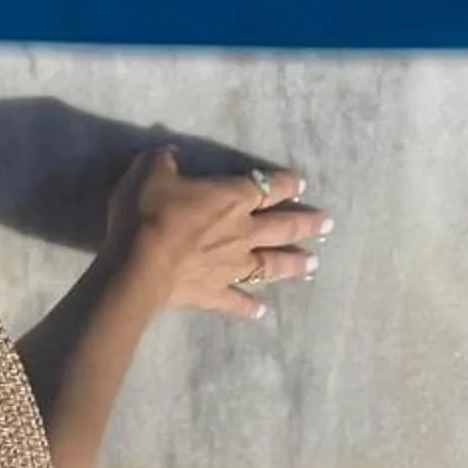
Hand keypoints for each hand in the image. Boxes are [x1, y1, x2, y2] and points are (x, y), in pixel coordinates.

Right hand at [102, 144, 330, 320]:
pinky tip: (261, 311)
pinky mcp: (215, 292)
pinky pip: (237, 301)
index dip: (286, 184)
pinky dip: (249, 307)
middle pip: (283, 227)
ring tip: (314, 263)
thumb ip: (166, 161)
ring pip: (272, 265)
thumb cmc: (149, 212)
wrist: (139, 263)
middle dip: (307, 224)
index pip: (268, 187)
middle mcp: (242, 232)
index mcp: (231, 198)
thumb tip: (174, 156)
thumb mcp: (151, 170)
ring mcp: (232, 266)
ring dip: (294, 263)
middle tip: (328, 224)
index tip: (300, 185)